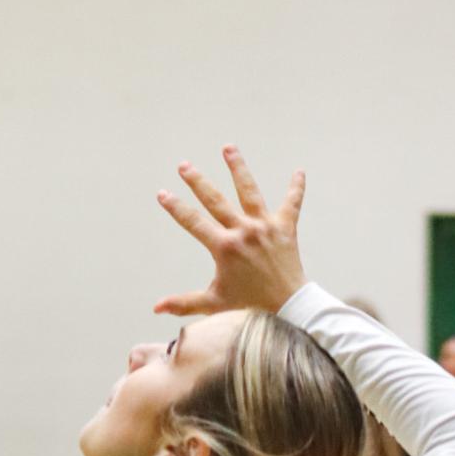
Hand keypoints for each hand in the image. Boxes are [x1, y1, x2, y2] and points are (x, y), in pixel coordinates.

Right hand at [154, 145, 306, 315]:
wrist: (289, 307)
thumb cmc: (250, 305)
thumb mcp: (214, 303)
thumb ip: (184, 302)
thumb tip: (155, 308)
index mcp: (224, 247)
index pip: (194, 222)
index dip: (176, 208)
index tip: (162, 193)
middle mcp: (244, 231)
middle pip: (216, 200)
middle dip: (198, 181)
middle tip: (184, 165)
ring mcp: (265, 227)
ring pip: (249, 191)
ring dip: (238, 168)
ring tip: (228, 148)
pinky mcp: (286, 228)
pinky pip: (292, 203)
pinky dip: (296, 187)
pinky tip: (299, 171)